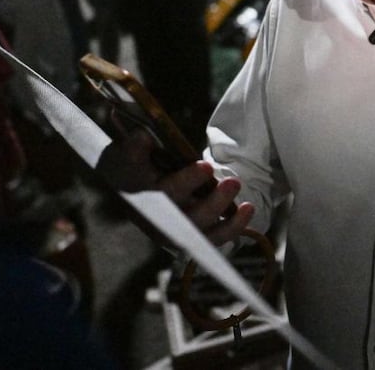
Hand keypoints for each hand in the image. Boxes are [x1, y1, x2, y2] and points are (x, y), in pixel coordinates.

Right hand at [95, 130, 254, 246]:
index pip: (162, 193)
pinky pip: (214, 237)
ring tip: (246, 202)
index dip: (186, 181)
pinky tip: (248, 209)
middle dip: (213, 203)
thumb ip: (133, 146)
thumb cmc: (134, 165)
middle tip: (234, 182)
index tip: (207, 166)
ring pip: (202, 231)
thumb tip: (143, 137)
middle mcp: (158, 220)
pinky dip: (233, 227)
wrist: (132, 186)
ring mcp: (175, 231)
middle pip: (187, 218)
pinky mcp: (191, 234)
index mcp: (140, 198)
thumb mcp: (126, 152)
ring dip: (227, 220)